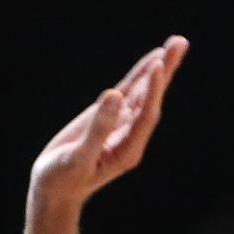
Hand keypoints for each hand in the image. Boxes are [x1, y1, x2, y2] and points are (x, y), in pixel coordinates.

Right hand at [29, 35, 188, 214]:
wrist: (54, 190)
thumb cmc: (62, 180)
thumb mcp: (78, 158)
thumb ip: (97, 130)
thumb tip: (114, 95)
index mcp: (127, 151)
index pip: (145, 116)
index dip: (152, 90)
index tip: (158, 64)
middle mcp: (130, 136)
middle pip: (152, 99)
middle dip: (166, 72)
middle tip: (180, 42)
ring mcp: (121, 125)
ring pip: (143, 92)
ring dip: (159, 68)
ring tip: (177, 43)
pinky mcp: (108, 117)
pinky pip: (128, 92)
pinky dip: (140, 75)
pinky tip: (153, 60)